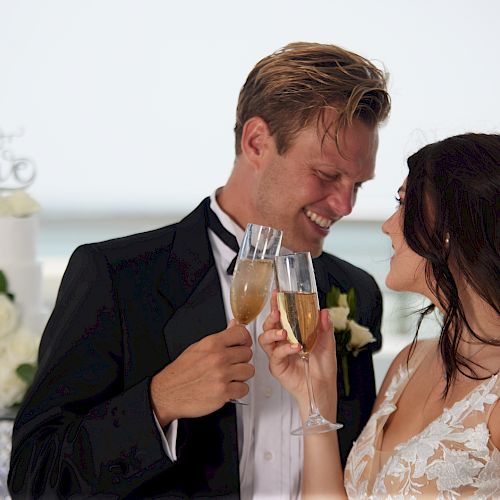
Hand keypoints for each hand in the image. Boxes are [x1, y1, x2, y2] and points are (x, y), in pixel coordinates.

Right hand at [151, 320, 253, 425]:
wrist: (169, 392)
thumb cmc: (181, 371)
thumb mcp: (198, 347)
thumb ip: (220, 337)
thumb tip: (234, 325)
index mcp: (212, 343)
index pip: (242, 333)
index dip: (245, 340)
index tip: (243, 345)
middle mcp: (218, 357)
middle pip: (248, 353)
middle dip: (241, 360)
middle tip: (232, 364)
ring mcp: (222, 375)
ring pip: (249, 371)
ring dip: (241, 375)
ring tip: (230, 377)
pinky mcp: (223, 392)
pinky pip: (244, 389)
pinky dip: (237, 390)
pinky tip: (228, 388)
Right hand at [259, 290, 337, 410]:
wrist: (323, 390)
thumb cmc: (323, 369)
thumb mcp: (327, 344)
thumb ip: (324, 327)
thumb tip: (324, 311)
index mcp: (293, 334)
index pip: (282, 316)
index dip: (278, 305)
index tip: (277, 294)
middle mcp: (283, 343)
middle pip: (269, 325)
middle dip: (271, 317)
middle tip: (277, 312)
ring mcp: (278, 354)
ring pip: (265, 339)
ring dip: (273, 332)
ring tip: (284, 332)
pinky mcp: (277, 366)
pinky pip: (275, 355)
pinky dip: (284, 349)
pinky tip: (294, 347)